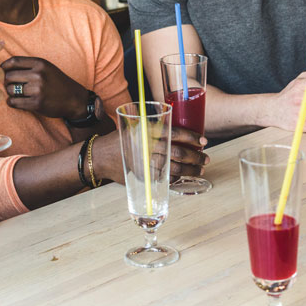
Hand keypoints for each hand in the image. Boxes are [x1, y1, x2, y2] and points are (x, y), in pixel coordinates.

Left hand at [0, 56, 86, 118]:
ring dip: (9, 93)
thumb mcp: (46, 67)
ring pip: (10, 90)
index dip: (3, 67)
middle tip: (9, 85)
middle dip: (5, 82)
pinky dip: (12, 102)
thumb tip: (2, 67)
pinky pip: (14, 102)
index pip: (13, 61)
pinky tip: (17, 102)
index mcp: (40, 63)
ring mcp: (37, 89)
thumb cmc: (57, 82)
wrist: (74, 99)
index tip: (1, 71)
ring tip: (16, 94)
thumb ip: (28, 65)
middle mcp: (38, 74)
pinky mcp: (37, 103)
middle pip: (8, 76)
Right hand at [92, 129, 208, 183]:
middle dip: (195, 156)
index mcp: (146, 130)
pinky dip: (177, 177)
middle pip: (177, 151)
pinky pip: (165, 178)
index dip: (191, 137)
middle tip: (205, 157)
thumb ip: (154, 129)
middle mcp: (146, 145)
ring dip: (190, 169)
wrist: (100, 156)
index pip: (174, 132)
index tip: (203, 141)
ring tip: (200, 169)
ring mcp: (145, 162)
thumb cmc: (121, 139)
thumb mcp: (136, 127)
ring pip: (174, 167)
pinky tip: (184, 176)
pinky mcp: (144, 175)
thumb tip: (180, 134)